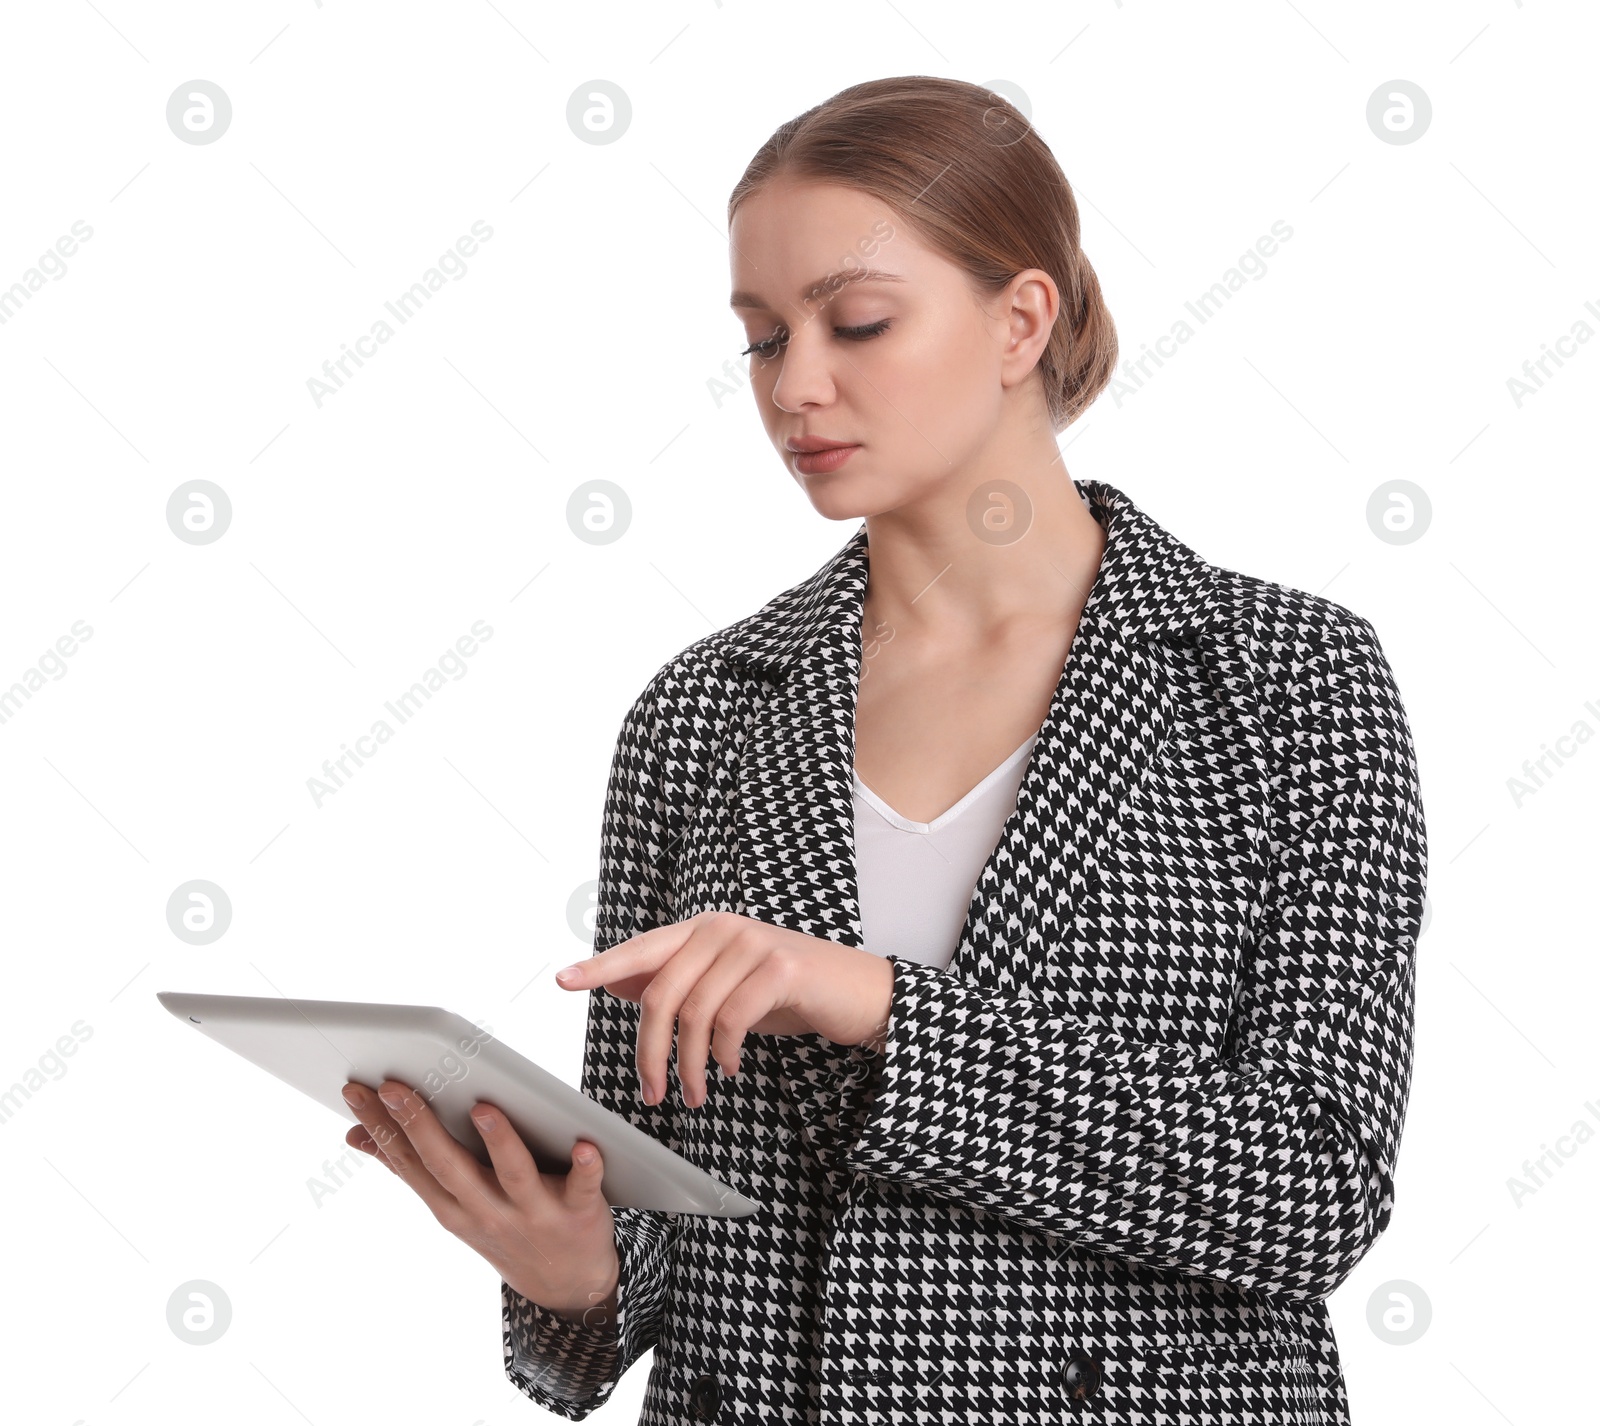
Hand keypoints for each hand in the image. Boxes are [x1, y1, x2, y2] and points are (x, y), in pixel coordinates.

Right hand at [340, 1079, 620, 1324]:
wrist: (566, 1284)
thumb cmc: (502, 1225)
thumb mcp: (450, 1207)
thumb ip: (411, 1167)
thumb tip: (356, 1134)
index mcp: (451, 1206)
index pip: (407, 1162)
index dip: (379, 1126)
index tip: (356, 1090)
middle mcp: (486, 1210)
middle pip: (448, 1166)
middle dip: (420, 1126)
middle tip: (395, 1086)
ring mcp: (532, 1214)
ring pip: (513, 1175)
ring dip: (498, 1141)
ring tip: (483, 1108)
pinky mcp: (577, 1212)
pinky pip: (582, 1188)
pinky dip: (585, 1168)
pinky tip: (585, 1146)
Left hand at [553, 910, 894, 1108]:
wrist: (861, 993)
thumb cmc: (789, 992)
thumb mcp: (727, 988)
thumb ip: (680, 982)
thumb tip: (618, 984)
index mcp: (702, 930)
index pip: (641, 949)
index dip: (600, 965)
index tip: (563, 980)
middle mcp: (722, 928)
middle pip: (660, 993)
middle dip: (649, 1051)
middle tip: (652, 1093)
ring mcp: (752, 943)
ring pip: (694, 1013)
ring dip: (690, 1065)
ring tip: (696, 1094)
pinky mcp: (781, 967)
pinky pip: (732, 1019)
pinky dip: (724, 1053)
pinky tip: (730, 1069)